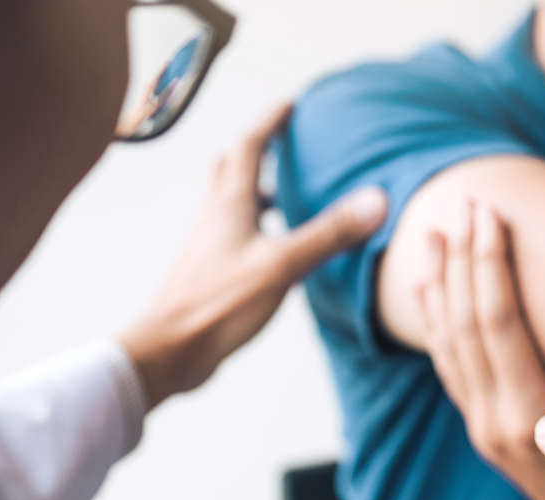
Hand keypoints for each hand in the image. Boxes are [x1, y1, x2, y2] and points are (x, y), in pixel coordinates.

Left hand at [118, 103, 386, 403]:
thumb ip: (329, 233)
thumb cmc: (218, 305)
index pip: (249, 147)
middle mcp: (215, 218)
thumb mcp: (283, 265)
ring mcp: (208, 245)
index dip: (270, 123)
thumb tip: (375, 200)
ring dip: (253, 188)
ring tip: (283, 192)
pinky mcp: (209, 271)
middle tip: (281, 142)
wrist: (169, 350)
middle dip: (255, 149)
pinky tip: (273, 247)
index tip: (291, 105)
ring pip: (228, 202)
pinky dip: (253, 225)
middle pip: (229, 168)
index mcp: (229, 205)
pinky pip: (232, 233)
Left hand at [414, 201, 544, 499]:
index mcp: (532, 419)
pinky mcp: (487, 432)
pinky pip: (450, 368)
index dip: (489, 265)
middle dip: (461, 260)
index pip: (498, 325)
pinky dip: (438, 324)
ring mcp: (486, 430)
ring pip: (448, 345)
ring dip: (440, 285)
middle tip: (461, 204)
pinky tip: (432, 293)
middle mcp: (497, 424)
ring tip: (431, 233)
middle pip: (464, 325)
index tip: (487, 214)